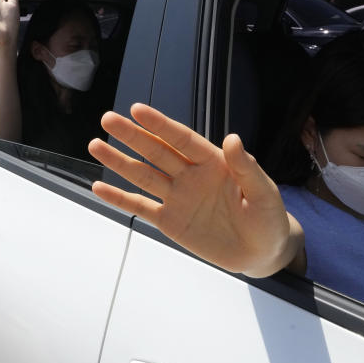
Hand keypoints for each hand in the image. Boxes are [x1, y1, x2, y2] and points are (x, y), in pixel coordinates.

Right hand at [88, 103, 300, 276]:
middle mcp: (190, 175)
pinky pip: (141, 207)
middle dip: (131, 136)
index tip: (137, 109)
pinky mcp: (170, 221)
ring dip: (119, 161)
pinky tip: (99, 187)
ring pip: (143, 175)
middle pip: (156, 151)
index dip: (160, 124)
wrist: (262, 253)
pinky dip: (120, 198)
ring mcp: (177, 197)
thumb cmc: (268, 218)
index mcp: (213, 162)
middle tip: (108, 119)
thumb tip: (232, 139)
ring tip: (95, 145)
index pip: (181, 139)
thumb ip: (247, 168)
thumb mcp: (264, 193)